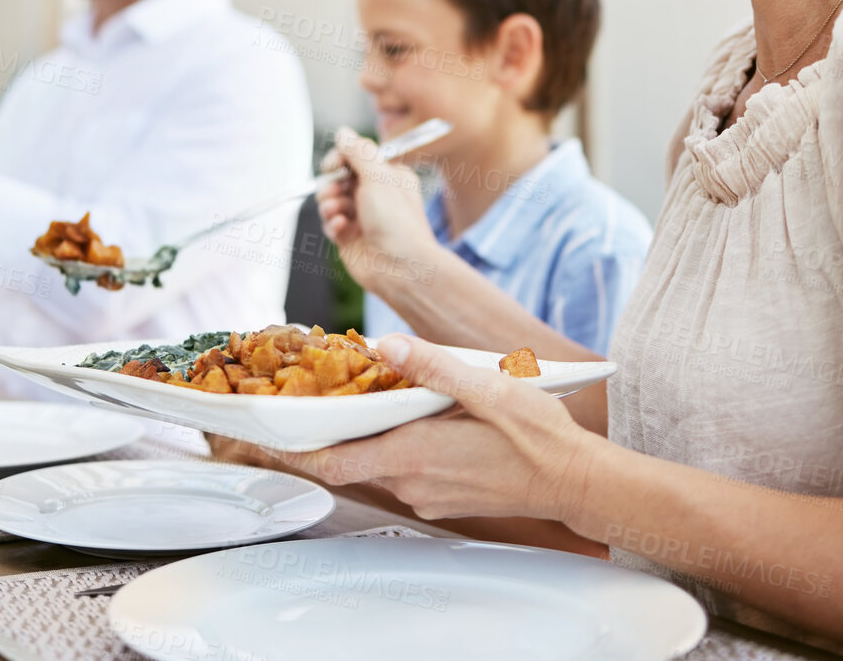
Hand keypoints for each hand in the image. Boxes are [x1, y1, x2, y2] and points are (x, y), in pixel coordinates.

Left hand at [267, 335, 600, 523]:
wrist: (576, 480)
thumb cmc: (538, 438)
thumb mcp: (487, 389)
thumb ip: (433, 367)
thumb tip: (389, 346)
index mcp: (413, 454)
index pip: (333, 460)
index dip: (294, 449)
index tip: (266, 435)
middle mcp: (414, 481)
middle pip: (350, 458)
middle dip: (326, 431)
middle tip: (305, 400)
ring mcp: (430, 494)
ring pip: (378, 463)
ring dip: (363, 437)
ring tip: (356, 400)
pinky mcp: (446, 496)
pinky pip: (405, 471)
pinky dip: (392, 446)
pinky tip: (407, 420)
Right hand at [316, 127, 439, 290]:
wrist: (401, 268)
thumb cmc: (397, 223)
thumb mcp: (379, 177)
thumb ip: (359, 152)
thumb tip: (343, 132)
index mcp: (388, 177)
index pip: (356, 157)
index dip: (340, 159)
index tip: (331, 166)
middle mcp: (375, 195)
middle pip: (339, 179)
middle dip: (332, 185)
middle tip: (337, 193)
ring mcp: (361, 217)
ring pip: (330, 201)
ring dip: (329, 204)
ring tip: (339, 213)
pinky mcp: (349, 237)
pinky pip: (330, 223)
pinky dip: (332, 224)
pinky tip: (342, 229)